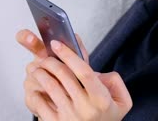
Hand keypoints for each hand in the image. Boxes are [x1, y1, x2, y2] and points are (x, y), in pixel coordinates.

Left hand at [16, 30, 132, 120]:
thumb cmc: (107, 117)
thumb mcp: (122, 100)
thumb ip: (114, 80)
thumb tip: (95, 71)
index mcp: (101, 99)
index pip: (84, 72)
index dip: (69, 55)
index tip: (57, 44)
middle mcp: (85, 108)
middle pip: (64, 76)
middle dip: (51, 61)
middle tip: (45, 56)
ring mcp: (69, 117)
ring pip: (50, 87)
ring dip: (40, 73)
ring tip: (38, 68)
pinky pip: (40, 103)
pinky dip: (35, 91)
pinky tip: (36, 87)